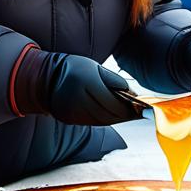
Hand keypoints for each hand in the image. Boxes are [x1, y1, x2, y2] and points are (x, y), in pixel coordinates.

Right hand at [13, 47, 144, 126]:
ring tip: (130, 114)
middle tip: (140, 112)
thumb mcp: (95, 67)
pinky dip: (107, 120)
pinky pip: (94, 123)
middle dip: (127, 113)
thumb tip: (132, 94)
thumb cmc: (75, 70)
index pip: (114, 101)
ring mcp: (74, 111)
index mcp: (86, 82)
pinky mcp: (71, 119)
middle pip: (110, 113)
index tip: (142, 106)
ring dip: (119, 118)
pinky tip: (115, 116)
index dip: (130, 106)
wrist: (48, 79)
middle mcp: (79, 99)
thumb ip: (113, 80)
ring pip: (103, 120)